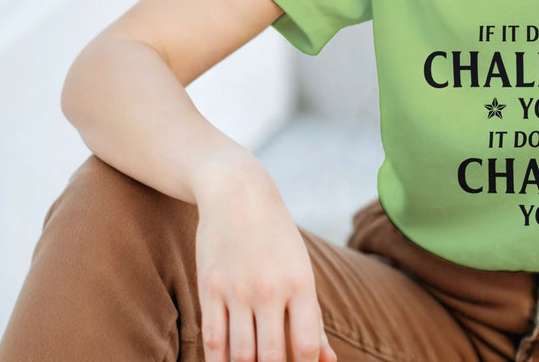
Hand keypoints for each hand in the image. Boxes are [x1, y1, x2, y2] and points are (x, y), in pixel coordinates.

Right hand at [194, 163, 336, 361]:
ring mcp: (237, 289)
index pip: (306, 344)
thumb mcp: (302, 270)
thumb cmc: (277, 238)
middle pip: (272, 357)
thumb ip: (313, 318)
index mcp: (300, 282)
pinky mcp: (209, 289)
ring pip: (240, 355)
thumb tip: (329, 361)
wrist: (238, 194)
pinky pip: (212, 341)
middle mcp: (270, 288)